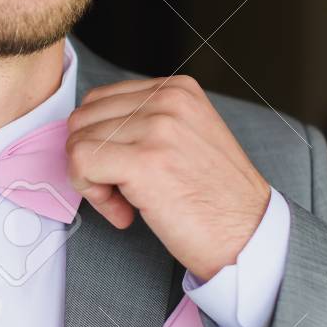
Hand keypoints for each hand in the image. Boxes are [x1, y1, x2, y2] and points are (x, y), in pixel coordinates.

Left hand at [65, 75, 271, 280]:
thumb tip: (89, 130)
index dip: (99, 140)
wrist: (248, 237)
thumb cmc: (216, 198)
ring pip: (77, 142)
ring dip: (92, 180)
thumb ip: (145, 122)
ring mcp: (156, 128)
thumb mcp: (187, 136)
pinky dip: (93, 194)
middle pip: (83, 119)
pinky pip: (81, 164)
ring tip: (127, 202)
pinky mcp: (144, 161)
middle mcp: (167, 100)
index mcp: (176, 89)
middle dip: (91, 159)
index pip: (100, 100)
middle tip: (121, 190)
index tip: (123, 170)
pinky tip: (124, 212)